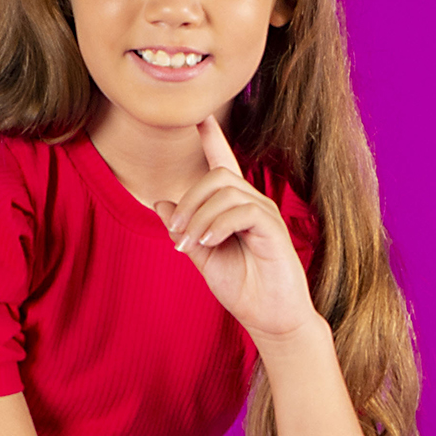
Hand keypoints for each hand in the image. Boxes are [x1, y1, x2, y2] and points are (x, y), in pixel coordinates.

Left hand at [155, 116, 318, 344]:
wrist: (271, 320)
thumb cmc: (243, 290)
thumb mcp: (205, 258)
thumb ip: (184, 230)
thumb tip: (161, 203)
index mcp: (235, 208)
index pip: (224, 163)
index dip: (212, 137)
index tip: (199, 115)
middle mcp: (253, 203)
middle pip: (216, 175)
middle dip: (189, 201)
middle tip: (176, 235)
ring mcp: (265, 214)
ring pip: (225, 191)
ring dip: (199, 216)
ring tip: (191, 244)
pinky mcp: (273, 229)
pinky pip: (242, 211)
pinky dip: (218, 224)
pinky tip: (210, 243)